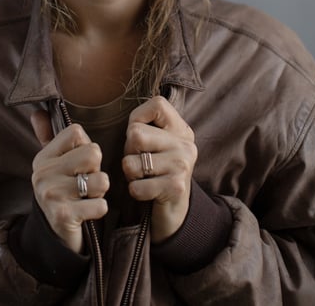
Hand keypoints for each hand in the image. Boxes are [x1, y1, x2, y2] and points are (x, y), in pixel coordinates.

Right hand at [30, 111, 109, 253]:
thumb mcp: (52, 163)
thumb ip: (47, 135)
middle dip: (96, 168)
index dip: (86, 145)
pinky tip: (87, 212)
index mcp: (43, 157)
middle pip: (93, 152)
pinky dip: (100, 209)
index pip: (77, 132)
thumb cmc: (61, 190)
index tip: (78, 162)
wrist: (54, 234)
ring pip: (101, 179)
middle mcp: (43, 173)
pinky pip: (101, 205)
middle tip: (85, 181)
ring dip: (100, 190)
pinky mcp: (64, 216)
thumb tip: (38, 111)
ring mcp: (52, 195)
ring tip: (87, 196)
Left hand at [122, 96, 196, 242]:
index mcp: (180, 129)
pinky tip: (147, 191)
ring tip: (144, 176)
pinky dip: (135, 191)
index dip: (138, 118)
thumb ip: (144, 125)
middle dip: (129, 150)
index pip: (157, 104)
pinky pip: (136, 186)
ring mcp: (182, 165)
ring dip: (130, 173)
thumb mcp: (155, 142)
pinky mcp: (176, 187)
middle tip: (140, 161)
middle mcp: (185, 144)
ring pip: (131, 161)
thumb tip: (131, 126)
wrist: (174, 210)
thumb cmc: (155, 169)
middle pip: (135, 134)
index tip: (141, 135)